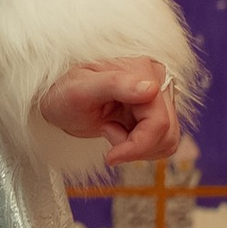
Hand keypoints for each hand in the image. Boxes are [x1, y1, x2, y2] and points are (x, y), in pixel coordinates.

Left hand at [39, 58, 179, 169]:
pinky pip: (161, 141)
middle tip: (106, 133)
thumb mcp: (80, 89)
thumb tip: (151, 90)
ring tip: (110, 129)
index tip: (111, 156)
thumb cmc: (63, 93)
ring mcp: (157, 98)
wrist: (58, 101)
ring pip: (168, 140)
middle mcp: (156, 81)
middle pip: (167, 132)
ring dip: (138, 147)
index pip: (159, 121)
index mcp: (142, 71)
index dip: (138, 145)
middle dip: (136, 146)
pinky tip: (117, 131)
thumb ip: (116, 85)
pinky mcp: (154, 113)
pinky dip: (139, 147)